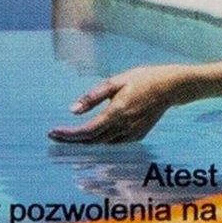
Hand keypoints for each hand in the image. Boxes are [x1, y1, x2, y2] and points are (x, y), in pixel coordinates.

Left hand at [48, 65, 189, 144]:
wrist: (170, 87)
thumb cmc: (143, 79)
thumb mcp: (116, 81)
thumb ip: (93, 97)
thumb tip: (72, 110)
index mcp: (116, 113)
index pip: (85, 131)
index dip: (67, 135)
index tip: (52, 133)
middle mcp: (122, 128)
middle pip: (90, 140)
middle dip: (71, 139)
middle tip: (55, 135)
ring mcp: (131, 134)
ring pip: (101, 143)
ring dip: (85, 140)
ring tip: (70, 135)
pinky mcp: (137, 136)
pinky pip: (113, 142)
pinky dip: (101, 139)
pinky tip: (95, 132)